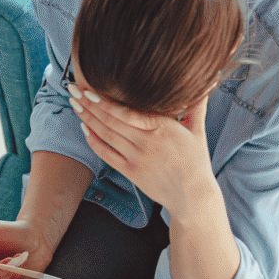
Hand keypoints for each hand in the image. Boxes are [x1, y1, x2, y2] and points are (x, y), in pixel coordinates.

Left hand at [71, 87, 215, 216]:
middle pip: (112, 120)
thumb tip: (205, 83)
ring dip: (88, 119)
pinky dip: (93, 141)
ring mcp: (137, 158)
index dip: (107, 102)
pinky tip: (84, 128)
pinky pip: (106, 154)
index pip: (129, 112)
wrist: (192, 195)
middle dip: (90, 104)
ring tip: (74, 104)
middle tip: (73, 90)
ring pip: (106, 134)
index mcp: (164, 128)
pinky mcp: (130, 172)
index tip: (91, 90)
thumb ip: (196, 106)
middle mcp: (147, 142)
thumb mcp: (198, 131)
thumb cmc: (195, 161)